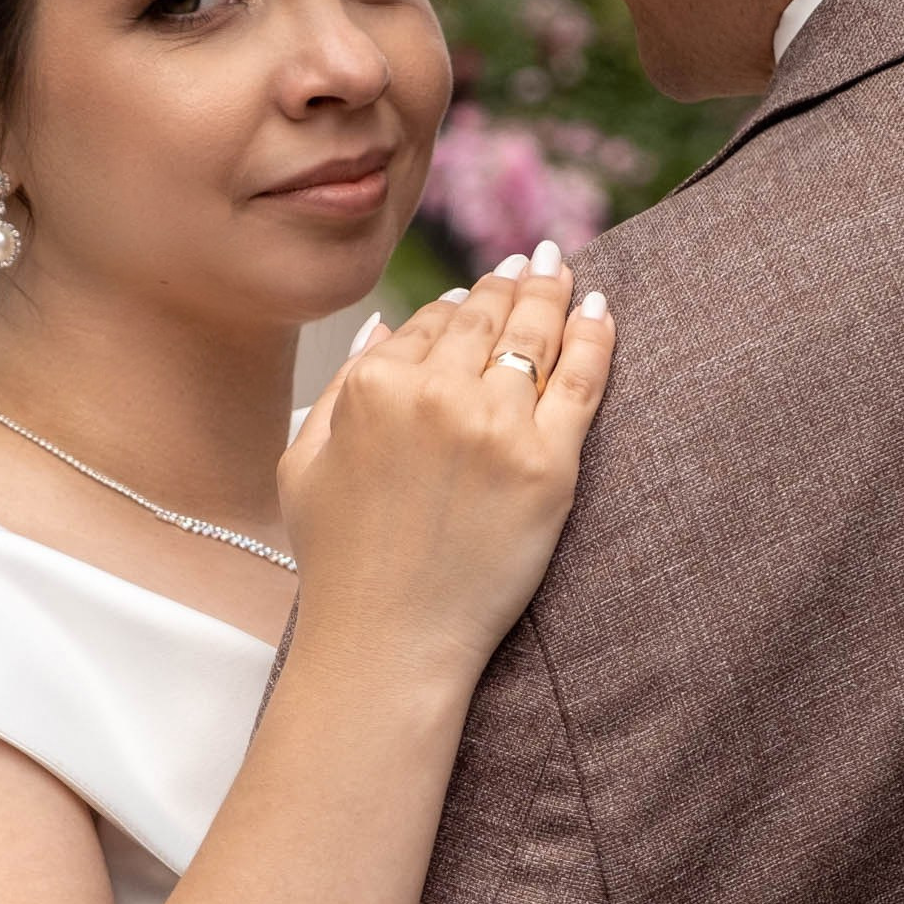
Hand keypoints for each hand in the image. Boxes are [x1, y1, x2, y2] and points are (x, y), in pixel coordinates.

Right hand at [279, 249, 615, 689]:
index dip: (458, 306)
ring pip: (535, 337)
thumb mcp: (304, 464)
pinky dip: (595, 336)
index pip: (429, 323)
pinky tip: (599, 309)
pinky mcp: (548, 466)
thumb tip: (382, 326)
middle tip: (533, 261)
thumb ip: (340, 387)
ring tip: (563, 269)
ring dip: (552, 293)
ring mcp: (497, 427)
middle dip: (511, 284)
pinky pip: (581, 381)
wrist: (390, 641)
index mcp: (373, 386)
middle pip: (486, 319)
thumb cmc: (340, 564)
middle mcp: (436, 393)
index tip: (477, 293)